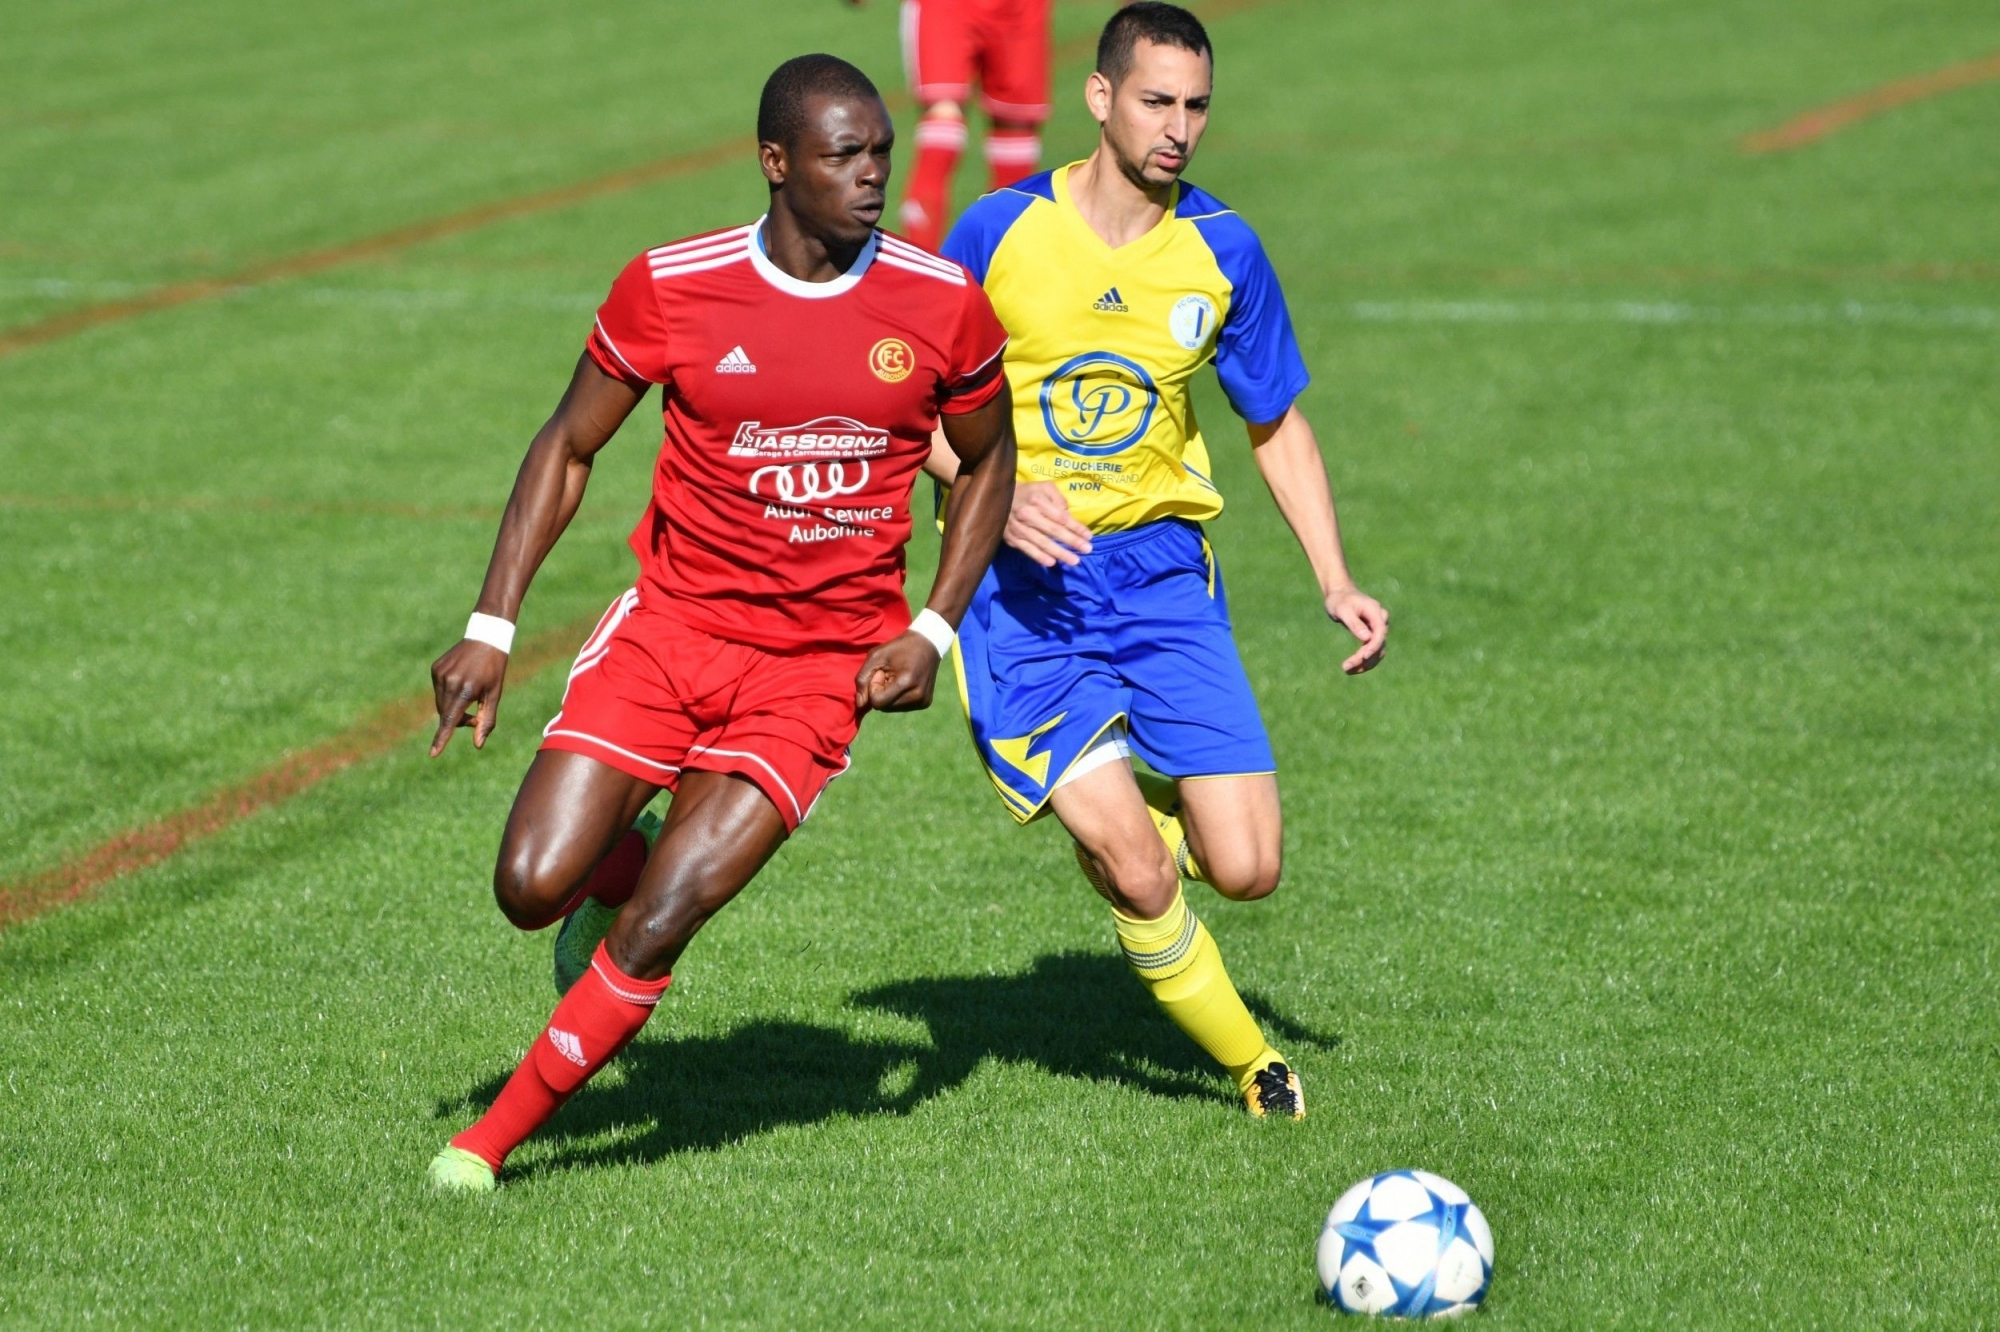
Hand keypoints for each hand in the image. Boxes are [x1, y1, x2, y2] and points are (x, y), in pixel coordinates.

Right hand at [429, 639, 508, 754]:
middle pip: (446, 715)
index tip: (433, 754)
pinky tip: (462, 681)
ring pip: (441, 704)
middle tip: (475, 714)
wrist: (485, 638)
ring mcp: (440, 674)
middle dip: (458, 720)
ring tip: (470, 695)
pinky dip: (448, 694)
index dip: (442, 739)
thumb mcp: (495, 694)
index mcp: (466, 690)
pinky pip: (438, 691)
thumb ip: (486, 720)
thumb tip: (478, 745)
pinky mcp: (435, 668)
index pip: (451, 720)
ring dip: (452, 708)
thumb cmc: (495, 669)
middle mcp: (449, 682)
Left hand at [854, 631, 940, 712]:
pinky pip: (900, 707)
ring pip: (890, 709)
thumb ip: (862, 679)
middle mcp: (917, 696)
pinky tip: (904, 683)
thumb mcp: (875, 656)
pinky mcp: (925, 703)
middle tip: (890, 674)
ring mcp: (923, 701)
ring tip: (897, 678)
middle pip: (883, 707)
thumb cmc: (898, 648)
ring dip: (887, 696)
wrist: (927, 644)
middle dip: (880, 692)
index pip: (877, 702)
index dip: (874, 688)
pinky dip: (896, 697)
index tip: (881, 673)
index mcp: (906, 682)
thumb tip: (860, 704)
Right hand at [1005, 481, 1092, 567]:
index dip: (1076, 527)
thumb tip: (1068, 515)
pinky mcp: (1011, 538)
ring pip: (1042, 542)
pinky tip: (1051, 562)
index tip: (1089, 536)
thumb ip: (1058, 498)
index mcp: (1038, 500)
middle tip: (1087, 550)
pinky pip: (1027, 549)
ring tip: (1074, 561)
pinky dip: (1039, 556)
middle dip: (1072, 541)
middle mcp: (1028, 514)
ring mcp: (1019, 528)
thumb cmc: (1028, 493)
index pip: (1061, 517)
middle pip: (1053, 530)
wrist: (1000, 498)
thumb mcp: (1044, 487)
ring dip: (1059, 553)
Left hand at [1326, 586, 1388, 673]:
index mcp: (1375, 611)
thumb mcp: (1343, 610)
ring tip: (1347, 670)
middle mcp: (1381, 620)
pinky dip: (1364, 661)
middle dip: (1364, 658)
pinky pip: (1373, 651)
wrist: (1340, 594)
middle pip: (1379, 643)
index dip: (1374, 646)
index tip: (1363, 657)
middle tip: (1346, 667)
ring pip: (1378, 651)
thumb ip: (1355, 623)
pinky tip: (1352, 669)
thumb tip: (1367, 638)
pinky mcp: (1373, 635)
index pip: (1380, 632)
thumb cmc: (1339, 600)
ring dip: (1365, 663)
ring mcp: (1378, 628)